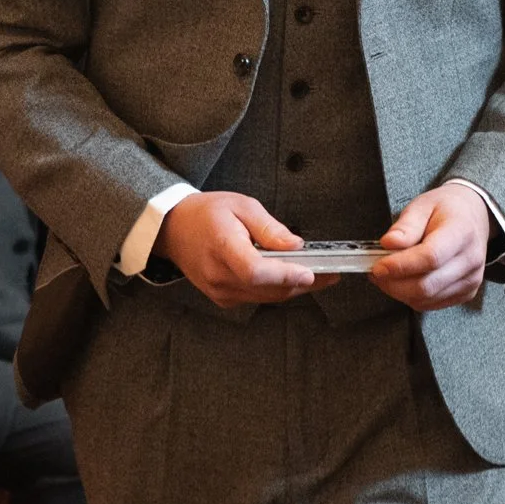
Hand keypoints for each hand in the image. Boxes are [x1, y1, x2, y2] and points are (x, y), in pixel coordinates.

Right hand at [156, 191, 328, 309]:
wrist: (174, 229)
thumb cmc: (207, 213)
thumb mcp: (241, 205)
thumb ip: (268, 227)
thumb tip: (295, 246)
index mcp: (222, 247)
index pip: (255, 270)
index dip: (285, 274)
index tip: (310, 271)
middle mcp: (219, 276)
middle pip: (267, 288)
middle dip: (302, 283)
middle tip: (330, 274)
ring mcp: (219, 291)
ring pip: (265, 297)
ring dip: (293, 289)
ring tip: (319, 276)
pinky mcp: (222, 298)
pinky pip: (256, 298)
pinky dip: (276, 290)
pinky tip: (291, 278)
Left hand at [373, 184, 491, 311]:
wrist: (472, 216)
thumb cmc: (446, 210)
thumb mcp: (423, 205)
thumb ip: (405, 226)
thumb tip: (388, 244)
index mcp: (462, 232)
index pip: (431, 257)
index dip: (401, 266)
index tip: (378, 266)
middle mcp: (470, 260)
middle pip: (426, 285)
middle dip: (394, 283)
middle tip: (376, 271)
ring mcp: (470, 280)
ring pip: (426, 299)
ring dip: (399, 291)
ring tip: (387, 275)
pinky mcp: (465, 293)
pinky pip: (430, 304)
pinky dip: (410, 296)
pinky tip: (403, 281)